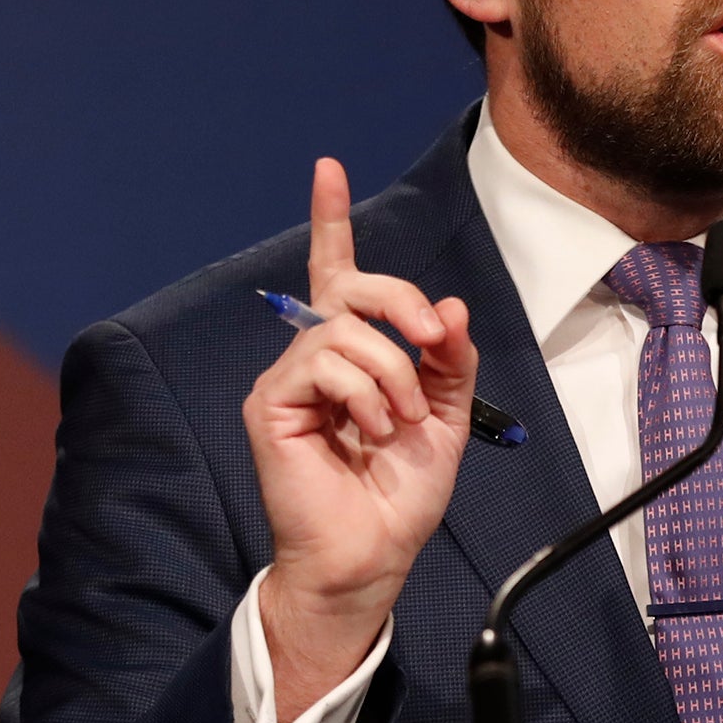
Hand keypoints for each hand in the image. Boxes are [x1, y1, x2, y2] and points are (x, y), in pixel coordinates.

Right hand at [242, 158, 477, 722]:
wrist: (372, 554)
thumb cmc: (399, 492)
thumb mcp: (446, 418)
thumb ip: (449, 360)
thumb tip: (448, 308)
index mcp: (354, 356)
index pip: (339, 276)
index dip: (330, 221)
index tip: (326, 167)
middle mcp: (314, 357)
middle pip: (352, 288)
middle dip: (402, 302)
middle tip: (434, 337)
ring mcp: (290, 378)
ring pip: (346, 332)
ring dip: (393, 373)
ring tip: (400, 422)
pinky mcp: (273, 403)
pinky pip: (324, 364)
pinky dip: (365, 395)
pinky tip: (372, 432)